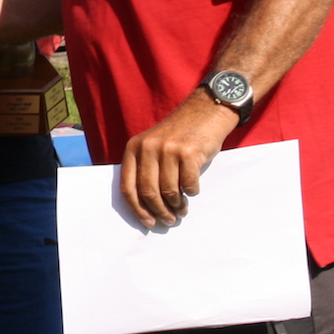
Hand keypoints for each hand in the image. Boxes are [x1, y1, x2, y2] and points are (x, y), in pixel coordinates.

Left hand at [119, 91, 239, 226]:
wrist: (206, 111)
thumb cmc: (180, 134)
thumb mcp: (153, 145)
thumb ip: (146, 169)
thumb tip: (147, 208)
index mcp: (134, 147)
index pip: (128, 186)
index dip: (137, 209)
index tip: (147, 223)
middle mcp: (148, 147)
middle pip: (148, 192)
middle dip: (159, 212)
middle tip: (169, 220)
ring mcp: (168, 149)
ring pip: (169, 191)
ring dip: (177, 206)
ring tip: (181, 209)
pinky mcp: (188, 152)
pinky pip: (188, 185)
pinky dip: (192, 193)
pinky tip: (193, 190)